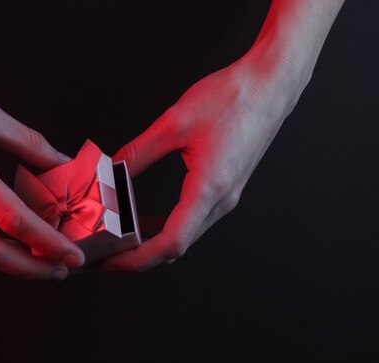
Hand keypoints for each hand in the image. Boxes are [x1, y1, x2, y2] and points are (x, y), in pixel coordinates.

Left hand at [102, 52, 302, 271]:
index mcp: (209, 188)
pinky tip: (145, 219)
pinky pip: (192, 219)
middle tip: (106, 256)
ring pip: (184, 235)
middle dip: (138, 257)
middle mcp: (221, 200)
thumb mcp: (173, 122)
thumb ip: (139, 151)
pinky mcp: (225, 188)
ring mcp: (226, 197)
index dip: (137, 259)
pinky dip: (166, 226)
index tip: (112, 263)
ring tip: (120, 240)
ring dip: (151, 243)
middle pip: (176, 247)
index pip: (170, 242)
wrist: (271, 84)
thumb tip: (112, 171)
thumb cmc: (233, 98)